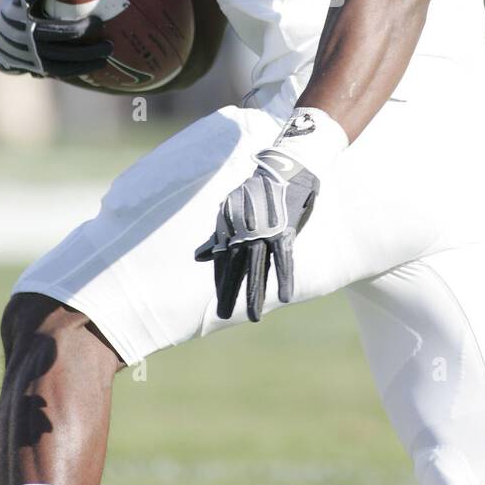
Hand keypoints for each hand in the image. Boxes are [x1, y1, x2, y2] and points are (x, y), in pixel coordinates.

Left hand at [195, 150, 318, 321]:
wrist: (283, 167)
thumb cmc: (259, 189)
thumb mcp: (232, 209)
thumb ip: (219, 234)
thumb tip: (199, 256)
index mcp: (232, 228)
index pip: (224, 260)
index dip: (222, 281)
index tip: (219, 300)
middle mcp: (244, 232)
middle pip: (237, 268)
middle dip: (231, 293)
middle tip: (224, 315)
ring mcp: (264, 232)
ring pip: (258, 268)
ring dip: (255, 294)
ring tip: (253, 317)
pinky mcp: (285, 231)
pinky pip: (284, 259)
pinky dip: (284, 278)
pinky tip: (282, 297)